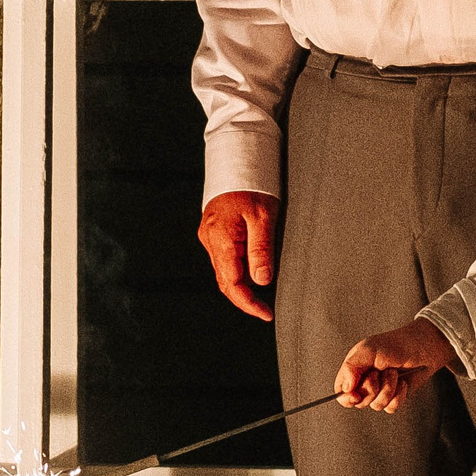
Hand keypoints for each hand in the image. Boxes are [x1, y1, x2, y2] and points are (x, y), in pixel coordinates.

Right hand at [199, 189, 280, 321]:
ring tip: (263, 294)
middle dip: (245, 299)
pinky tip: (253, 272)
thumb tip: (261, 281)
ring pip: (224, 272)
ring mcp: (209, 237)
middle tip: (266, 310)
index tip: (266, 313)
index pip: (232, 283)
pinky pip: (224, 260)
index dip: (249, 302)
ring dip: (242, 285)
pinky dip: (238, 271)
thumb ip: (261, 250)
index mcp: (221, 238)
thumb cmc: (252, 185)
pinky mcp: (213, 233)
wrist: (237, 162)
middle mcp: (210, 240)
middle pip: (224, 281)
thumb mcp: (264, 217)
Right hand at [337, 320, 453, 412]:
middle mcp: (365, 382)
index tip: (355, 395)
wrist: (423, 347)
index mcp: (354, 369)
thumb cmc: (394, 344)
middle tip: (379, 371)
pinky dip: (398, 395)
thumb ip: (351, 368)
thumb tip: (344, 389)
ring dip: (387, 389)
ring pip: (376, 406)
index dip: (346, 397)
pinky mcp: (395, 397)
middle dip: (371, 388)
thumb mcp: (368, 350)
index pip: (341, 391)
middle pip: (359, 402)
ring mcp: (381, 390)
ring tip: (394, 373)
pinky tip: (403, 382)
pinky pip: (391, 408)